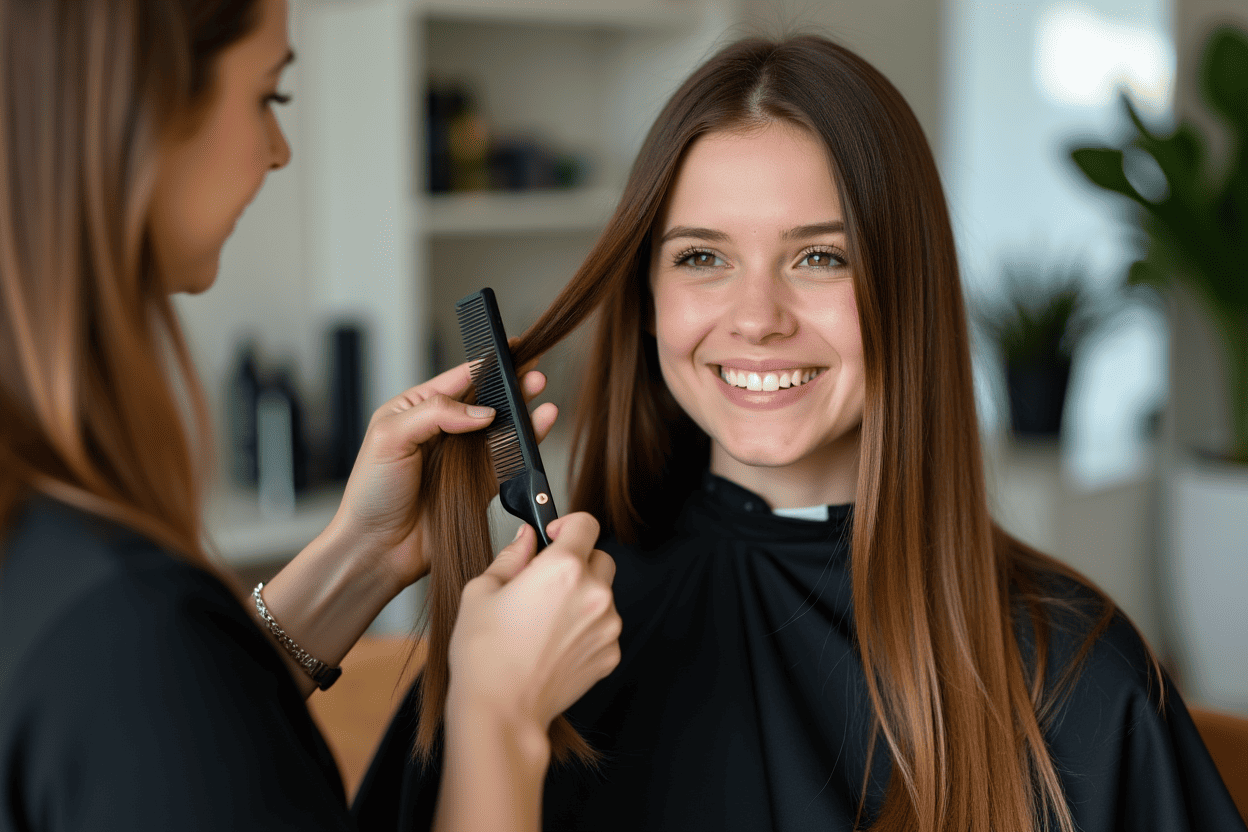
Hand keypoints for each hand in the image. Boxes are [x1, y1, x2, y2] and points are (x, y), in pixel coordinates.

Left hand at [328, 361, 557, 588]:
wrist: (377, 549)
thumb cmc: (371, 493)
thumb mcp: (390, 437)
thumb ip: (436, 414)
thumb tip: (483, 411)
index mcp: (414, 411)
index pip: (456, 380)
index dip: (485, 365)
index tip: (511, 351)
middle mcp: (440, 432)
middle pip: (484, 402)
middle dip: (510, 386)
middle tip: (534, 372)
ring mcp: (460, 460)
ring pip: (499, 429)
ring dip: (522, 413)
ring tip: (542, 394)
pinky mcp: (477, 487)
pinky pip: (506, 461)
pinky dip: (525, 445)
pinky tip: (539, 428)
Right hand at [446, 512, 621, 730]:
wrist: (501, 712)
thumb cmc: (484, 654)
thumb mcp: (482, 592)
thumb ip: (511, 556)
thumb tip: (526, 538)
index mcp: (563, 568)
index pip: (586, 523)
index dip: (568, 523)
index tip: (555, 534)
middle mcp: (594, 593)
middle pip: (600, 558)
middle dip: (578, 562)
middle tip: (547, 581)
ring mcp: (607, 626)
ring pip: (604, 595)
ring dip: (583, 597)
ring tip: (546, 621)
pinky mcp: (610, 654)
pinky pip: (604, 628)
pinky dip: (586, 629)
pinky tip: (554, 644)